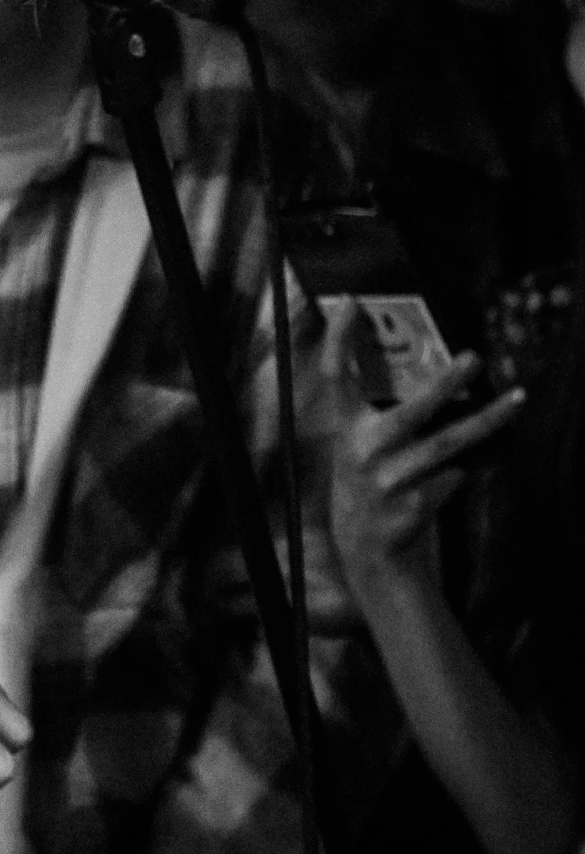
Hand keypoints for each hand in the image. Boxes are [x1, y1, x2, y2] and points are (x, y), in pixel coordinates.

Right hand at [322, 302, 524, 616]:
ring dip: (487, 420)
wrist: (368, 550)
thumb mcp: (360, 447)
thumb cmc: (371, 484)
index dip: (340, 339)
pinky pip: (454, 476)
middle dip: (445, 383)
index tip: (352, 303)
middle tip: (475, 357)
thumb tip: (430, 366)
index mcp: (346, 430)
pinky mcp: (415, 506)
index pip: (335, 377)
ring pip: (449, 444)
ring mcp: (390, 482)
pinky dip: (461, 471)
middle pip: (412, 411)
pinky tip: (456, 474)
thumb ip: (379, 414)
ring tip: (517, 398)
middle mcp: (363, 453)